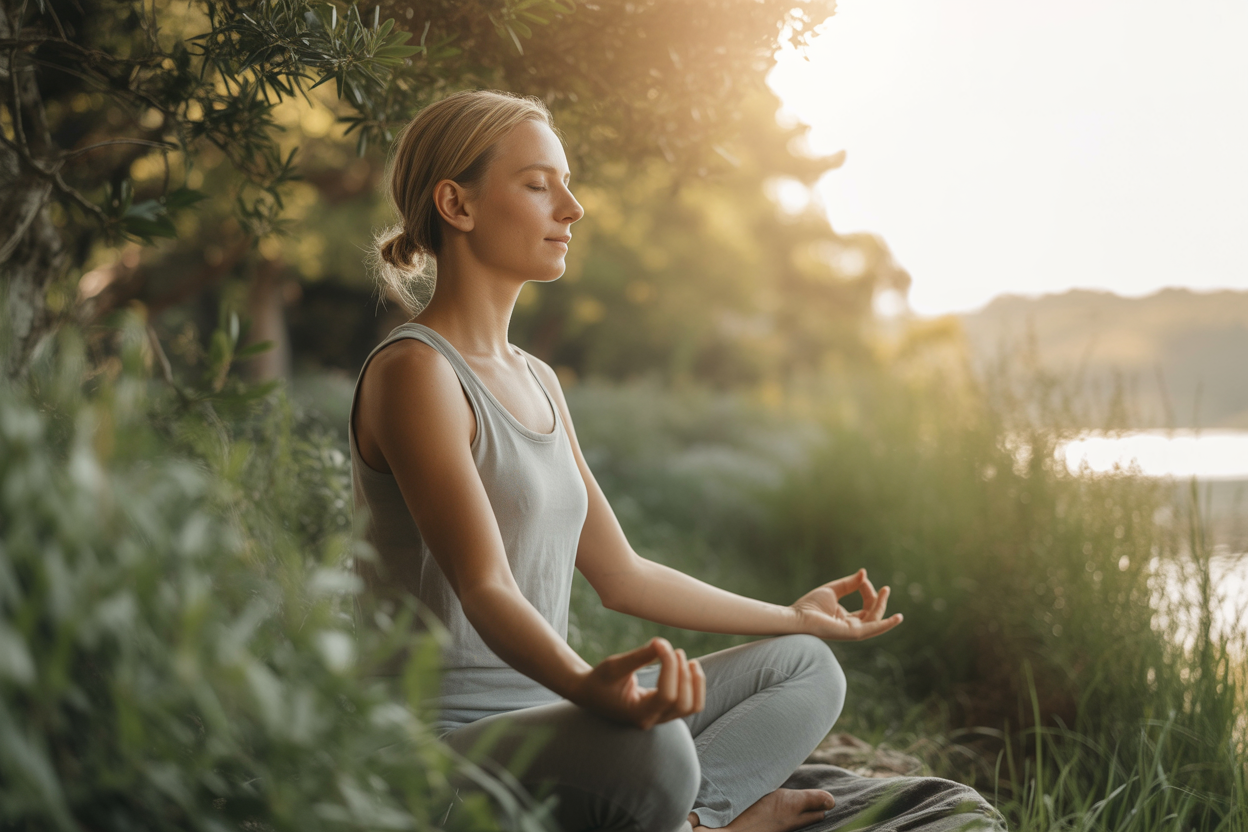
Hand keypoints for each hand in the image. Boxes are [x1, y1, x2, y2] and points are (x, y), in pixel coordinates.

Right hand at [568, 637, 705, 728]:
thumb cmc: (600, 679)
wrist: (590, 693)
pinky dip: (695, 686)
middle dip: (684, 675)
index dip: (670, 668)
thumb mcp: (615, 666)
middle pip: (684, 704)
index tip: (661, 645)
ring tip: (690, 661)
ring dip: (695, 683)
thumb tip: (662, 643)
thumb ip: (640, 656)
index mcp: (637, 714)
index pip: (667, 695)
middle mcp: (651, 720)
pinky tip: (690, 667)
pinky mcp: (665, 710)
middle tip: (675, 650)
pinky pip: (689, 703)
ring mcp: (660, 718)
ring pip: (692, 707)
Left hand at [791, 568, 903, 640]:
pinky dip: (886, 624)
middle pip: (872, 613)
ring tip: (885, 591)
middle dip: (878, 599)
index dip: (867, 590)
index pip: (866, 606)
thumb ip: (849, 584)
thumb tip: (864, 573)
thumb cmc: (809, 605)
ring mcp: (852, 631)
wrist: (796, 616)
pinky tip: (897, 618)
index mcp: (846, 619)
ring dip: (882, 605)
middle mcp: (851, 626)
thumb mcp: (832, 590)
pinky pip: (873, 629)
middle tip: (884, 587)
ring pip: (874, 619)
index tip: (861, 579)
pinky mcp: (852, 633)